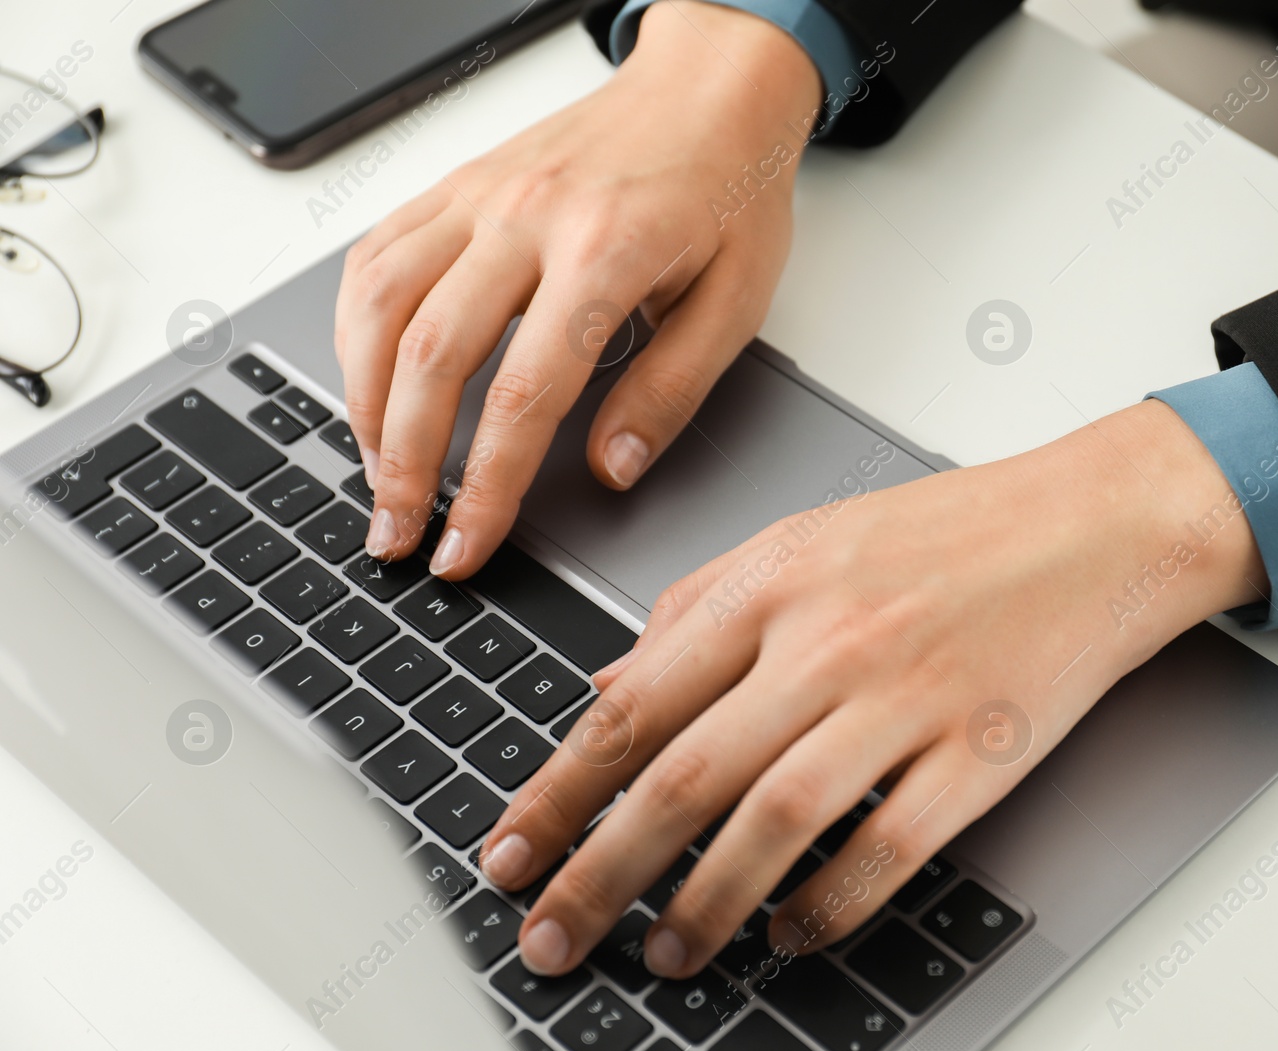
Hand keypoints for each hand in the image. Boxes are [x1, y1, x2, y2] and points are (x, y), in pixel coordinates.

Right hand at [334, 2, 821, 576]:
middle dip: (404, 463)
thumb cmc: (729, 192)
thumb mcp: (736, 302)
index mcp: (606, 252)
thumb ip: (672, 390)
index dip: (488, 486)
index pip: (528, 393)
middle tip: (396, 533)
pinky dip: (355, 327)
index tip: (466, 547)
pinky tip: (367, 380)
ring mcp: (481, 194)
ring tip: (377, 472)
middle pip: (433, 355)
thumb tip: (613, 470)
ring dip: (366, 401)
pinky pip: (376, 254)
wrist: (710, 88)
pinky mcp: (455, 184)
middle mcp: (528, 216)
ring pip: (383, 303)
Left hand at [477, 400, 1266, 978]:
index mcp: (771, 584)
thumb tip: (609, 685)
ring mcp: (906, 697)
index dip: (559, 790)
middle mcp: (827, 640)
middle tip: (551, 935)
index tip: (510, 852)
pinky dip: (830, 904)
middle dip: (600, 869)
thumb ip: (696, 607)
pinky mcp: (980, 751)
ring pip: (775, 820)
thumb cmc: (948, 533)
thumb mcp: (802, 538)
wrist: (1092, 523)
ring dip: (706, 903)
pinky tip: (789, 932)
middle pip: (685, 774)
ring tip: (666, 954)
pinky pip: (888, 847)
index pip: (635, 703)